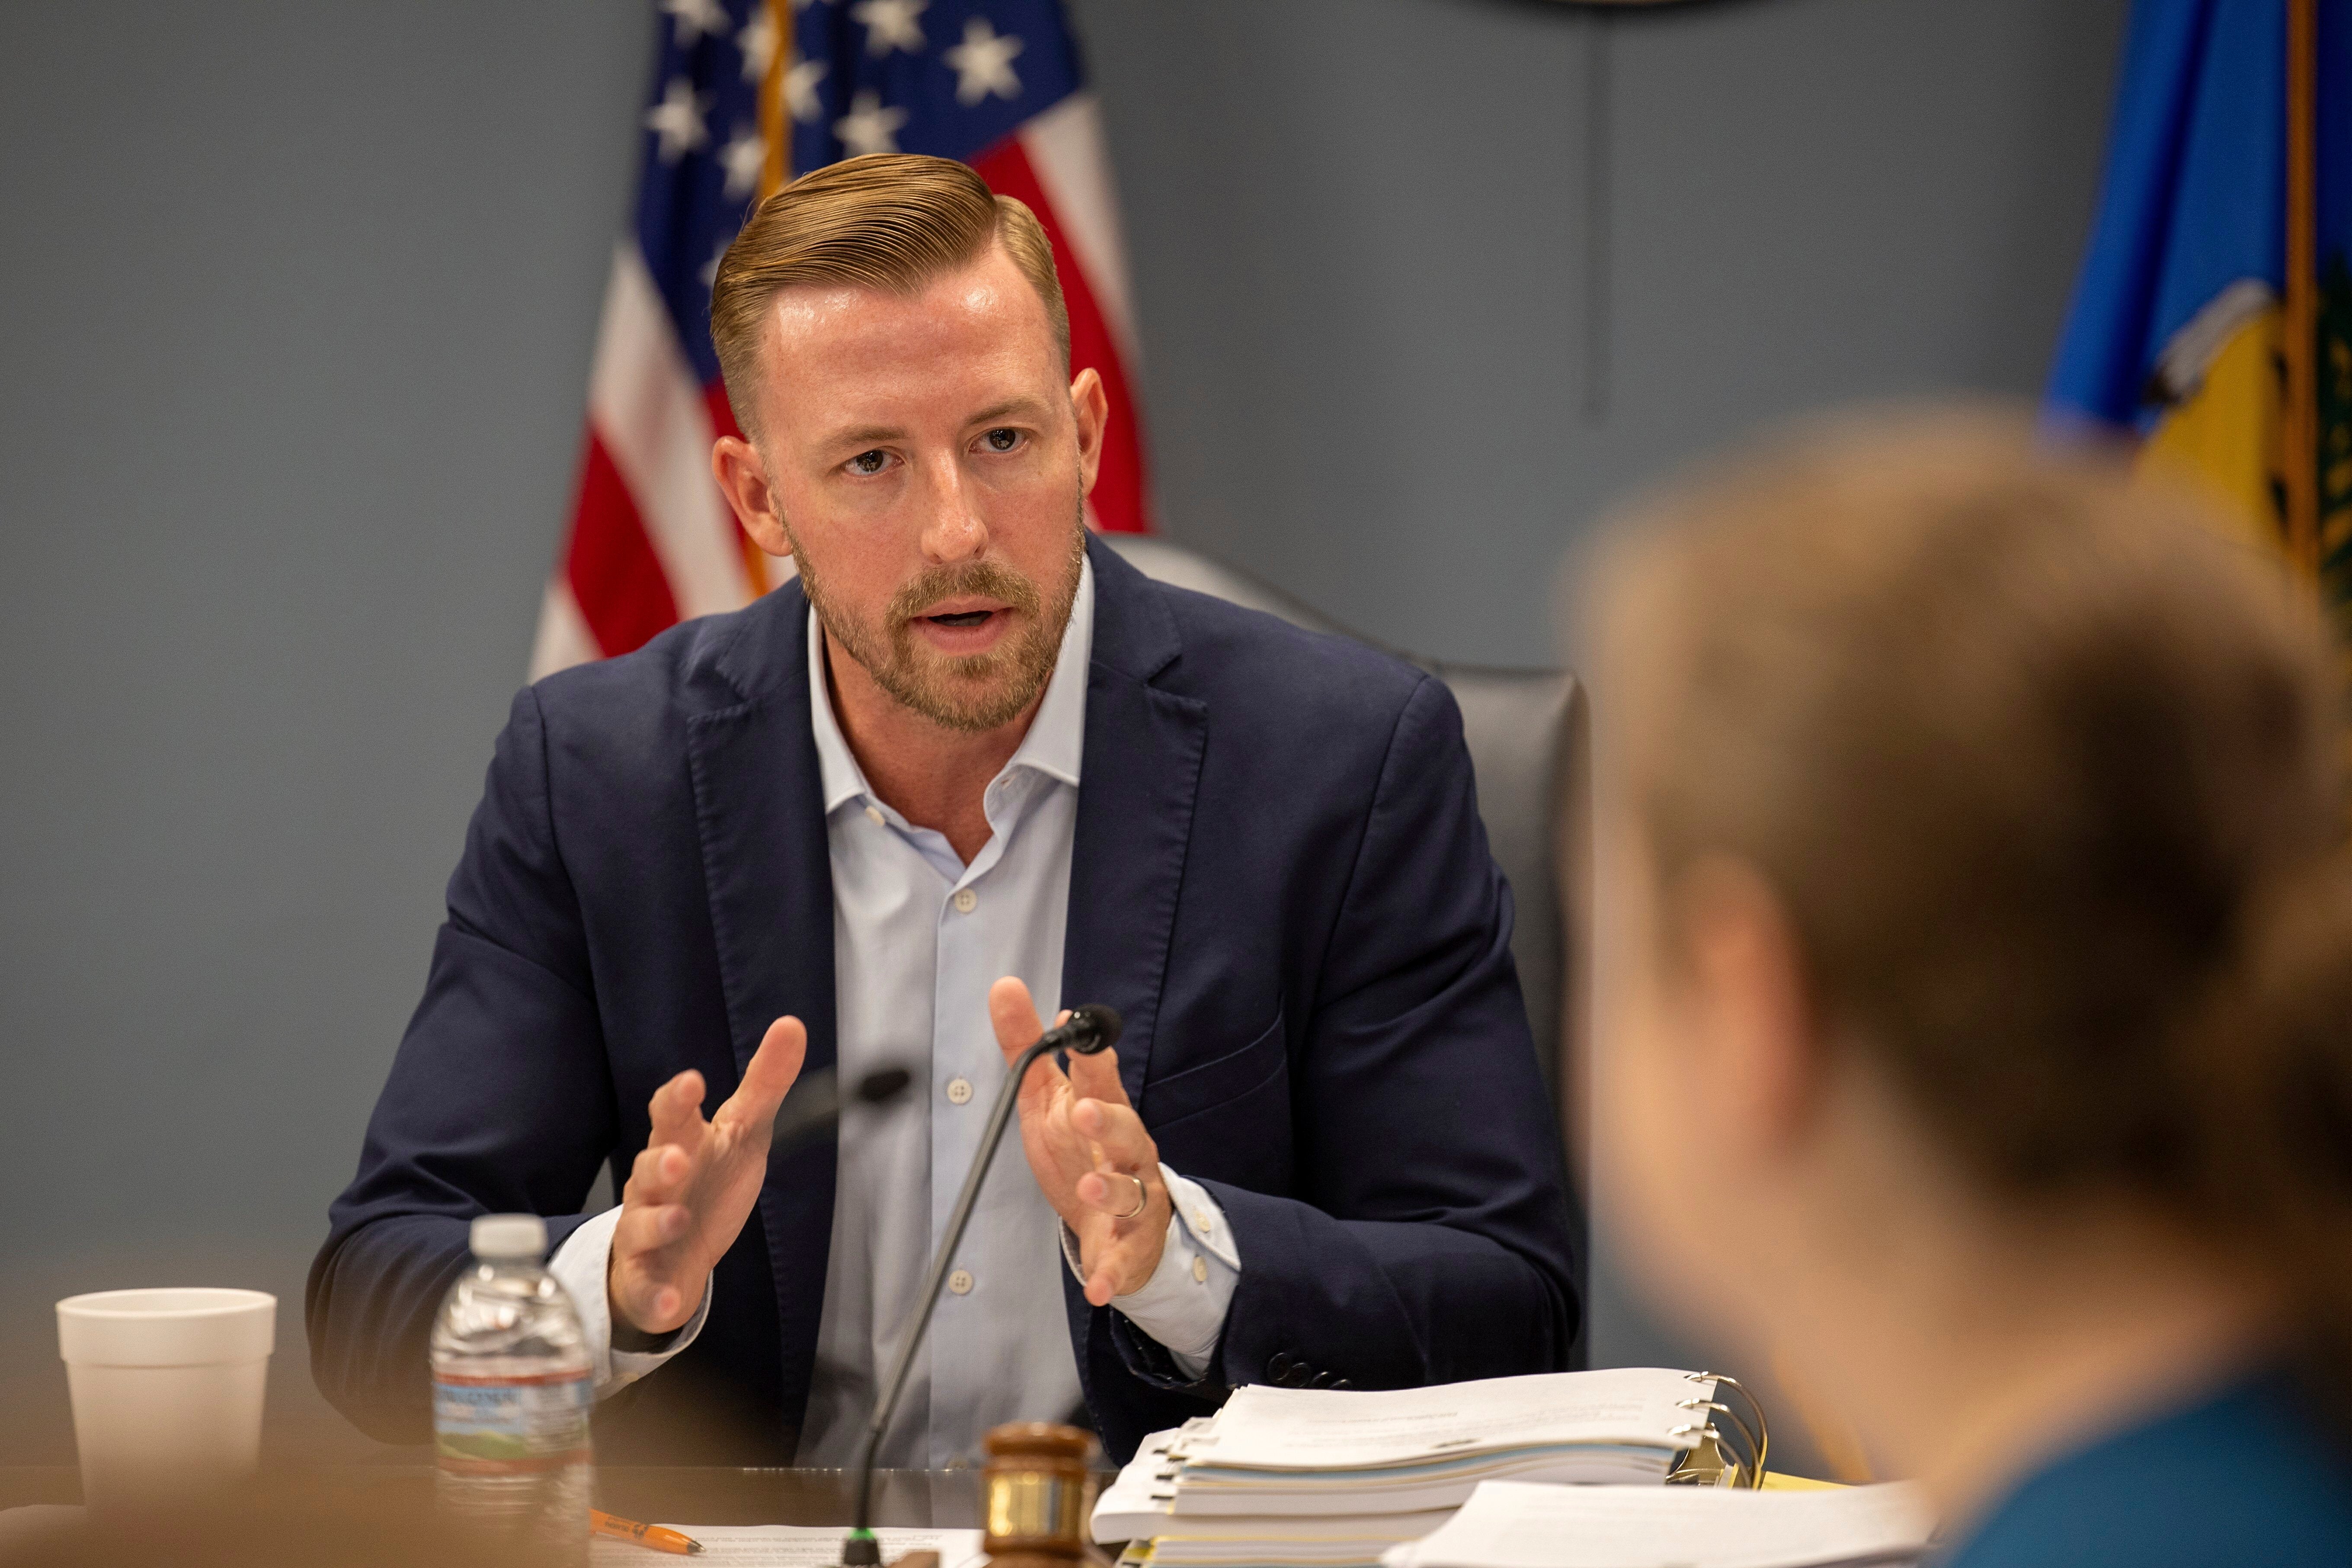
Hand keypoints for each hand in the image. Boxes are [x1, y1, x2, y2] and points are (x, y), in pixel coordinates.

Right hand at [608, 1016, 805, 1334]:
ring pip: (642, 1225)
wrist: (678, 1252)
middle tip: (678, 1156)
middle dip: (660, 1161)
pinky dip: (659, 1298)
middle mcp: (656, 1186)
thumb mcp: (742, 1131)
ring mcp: (647, 1232)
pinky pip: (648, 1289)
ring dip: (659, 1222)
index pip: (670, 1115)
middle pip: (649, 1167)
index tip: (691, 1082)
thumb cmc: (708, 1182)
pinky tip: (672, 1305)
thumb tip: (792, 1024)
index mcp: (679, 1144)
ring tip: (680, 1220)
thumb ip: (765, 1083)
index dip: (676, 1099)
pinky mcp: (648, 1278)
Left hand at [990, 977, 1167, 1304]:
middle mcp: (1127, 1153)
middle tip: (1080, 1109)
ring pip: (1130, 1190)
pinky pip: (1124, 1261)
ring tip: (1086, 1182)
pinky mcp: (1130, 1246)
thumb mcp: (1045, 1100)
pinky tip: (1098, 1286)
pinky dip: (1112, 1273)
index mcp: (1104, 1114)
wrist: (1116, 1224)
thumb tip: (1006, 988)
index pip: (1101, 1080)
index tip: (1077, 1033)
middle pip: (1127, 1131)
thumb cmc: (1081, 1153)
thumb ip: (1028, 1049)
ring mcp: (1134, 1200)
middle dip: (1106, 1119)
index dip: (1091, 1058)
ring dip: (1109, 1186)